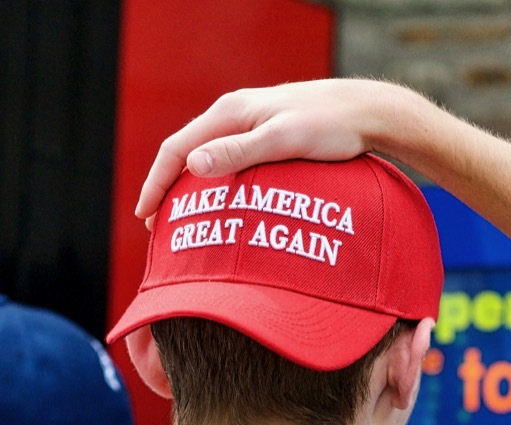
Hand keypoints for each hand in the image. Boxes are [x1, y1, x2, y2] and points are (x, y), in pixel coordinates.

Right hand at [135, 79, 407, 226]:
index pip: (175, 149)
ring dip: (185, 185)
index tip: (144, 216)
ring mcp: (248, 122)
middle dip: (164, 188)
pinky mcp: (264, 132)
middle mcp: (233, 114)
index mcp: (229, 113)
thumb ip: (239, 152)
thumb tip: (192, 164)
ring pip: (203, 156)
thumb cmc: (329, 127)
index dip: (155, 184)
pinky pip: (224, 158)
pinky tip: (216, 201)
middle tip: (155, 226)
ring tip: (178, 218)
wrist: (366, 111)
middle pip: (184, 152)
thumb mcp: (283, 140)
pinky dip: (209, 181)